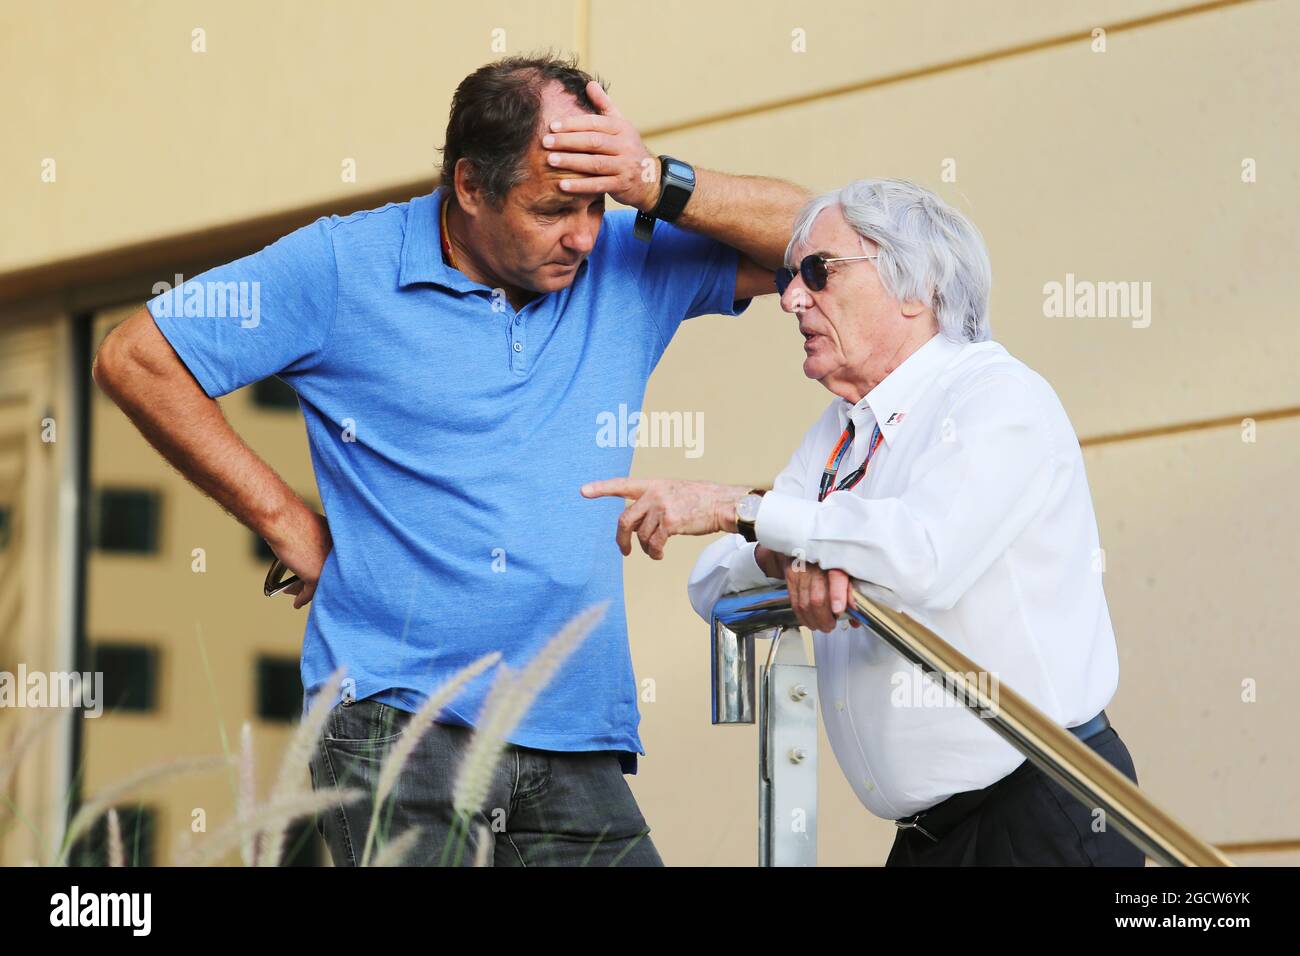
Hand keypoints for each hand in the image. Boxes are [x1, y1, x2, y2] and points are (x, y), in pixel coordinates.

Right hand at [266, 509, 332, 608]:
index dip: (328, 570)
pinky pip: (310, 592)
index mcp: (342, 541)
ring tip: (294, 592)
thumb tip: (307, 555)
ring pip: (321, 584)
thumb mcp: (312, 530)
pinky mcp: (316, 576)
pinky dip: (302, 599)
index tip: (317, 574)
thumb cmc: (294, 518)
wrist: (284, 519)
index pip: (338, 562)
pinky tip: (297, 603)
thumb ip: (316, 543)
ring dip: (307, 591)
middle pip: (331, 575)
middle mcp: (340, 555)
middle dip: (317, 582)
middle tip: (304, 587)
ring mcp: (329, 566)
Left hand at [541, 81, 658, 211]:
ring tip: (550, 160)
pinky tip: (562, 185)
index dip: (573, 124)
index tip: (552, 126)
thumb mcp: (621, 125)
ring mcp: (625, 166)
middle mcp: (625, 146)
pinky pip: (599, 185)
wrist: (651, 179)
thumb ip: (604, 105)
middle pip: (593, 142)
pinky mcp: (622, 185)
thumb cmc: (628, 149)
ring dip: (571, 162)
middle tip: (545, 142)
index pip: (595, 123)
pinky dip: (580, 186)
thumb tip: (590, 83)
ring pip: (595, 163)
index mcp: (622, 128)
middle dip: (568, 141)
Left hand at [581, 478, 749, 559]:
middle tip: (624, 551)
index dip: (602, 488)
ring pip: (642, 535)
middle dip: (621, 539)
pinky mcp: (671, 522)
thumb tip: (640, 522)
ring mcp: (662, 507)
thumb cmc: (702, 500)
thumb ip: (655, 500)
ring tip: (655, 552)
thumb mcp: (674, 491)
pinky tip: (659, 554)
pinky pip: (654, 543)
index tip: (584, 491)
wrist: (723, 503)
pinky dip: (655, 552)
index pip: (622, 484)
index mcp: (653, 484)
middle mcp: (655, 493)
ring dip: (647, 548)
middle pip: (625, 519)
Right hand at [758, 546, 857, 632]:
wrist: (808, 546)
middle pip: (818, 597)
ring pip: (805, 604)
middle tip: (831, 625)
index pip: (837, 577)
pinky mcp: (791, 575)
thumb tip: (856, 620)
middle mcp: (818, 564)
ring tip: (821, 626)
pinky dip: (802, 616)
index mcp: (837, 560)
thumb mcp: (849, 571)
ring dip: (814, 620)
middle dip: (825, 618)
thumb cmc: (833, 560)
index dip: (837, 596)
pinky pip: (795, 602)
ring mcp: (802, 570)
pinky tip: (809, 621)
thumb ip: (853, 594)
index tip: (839, 611)